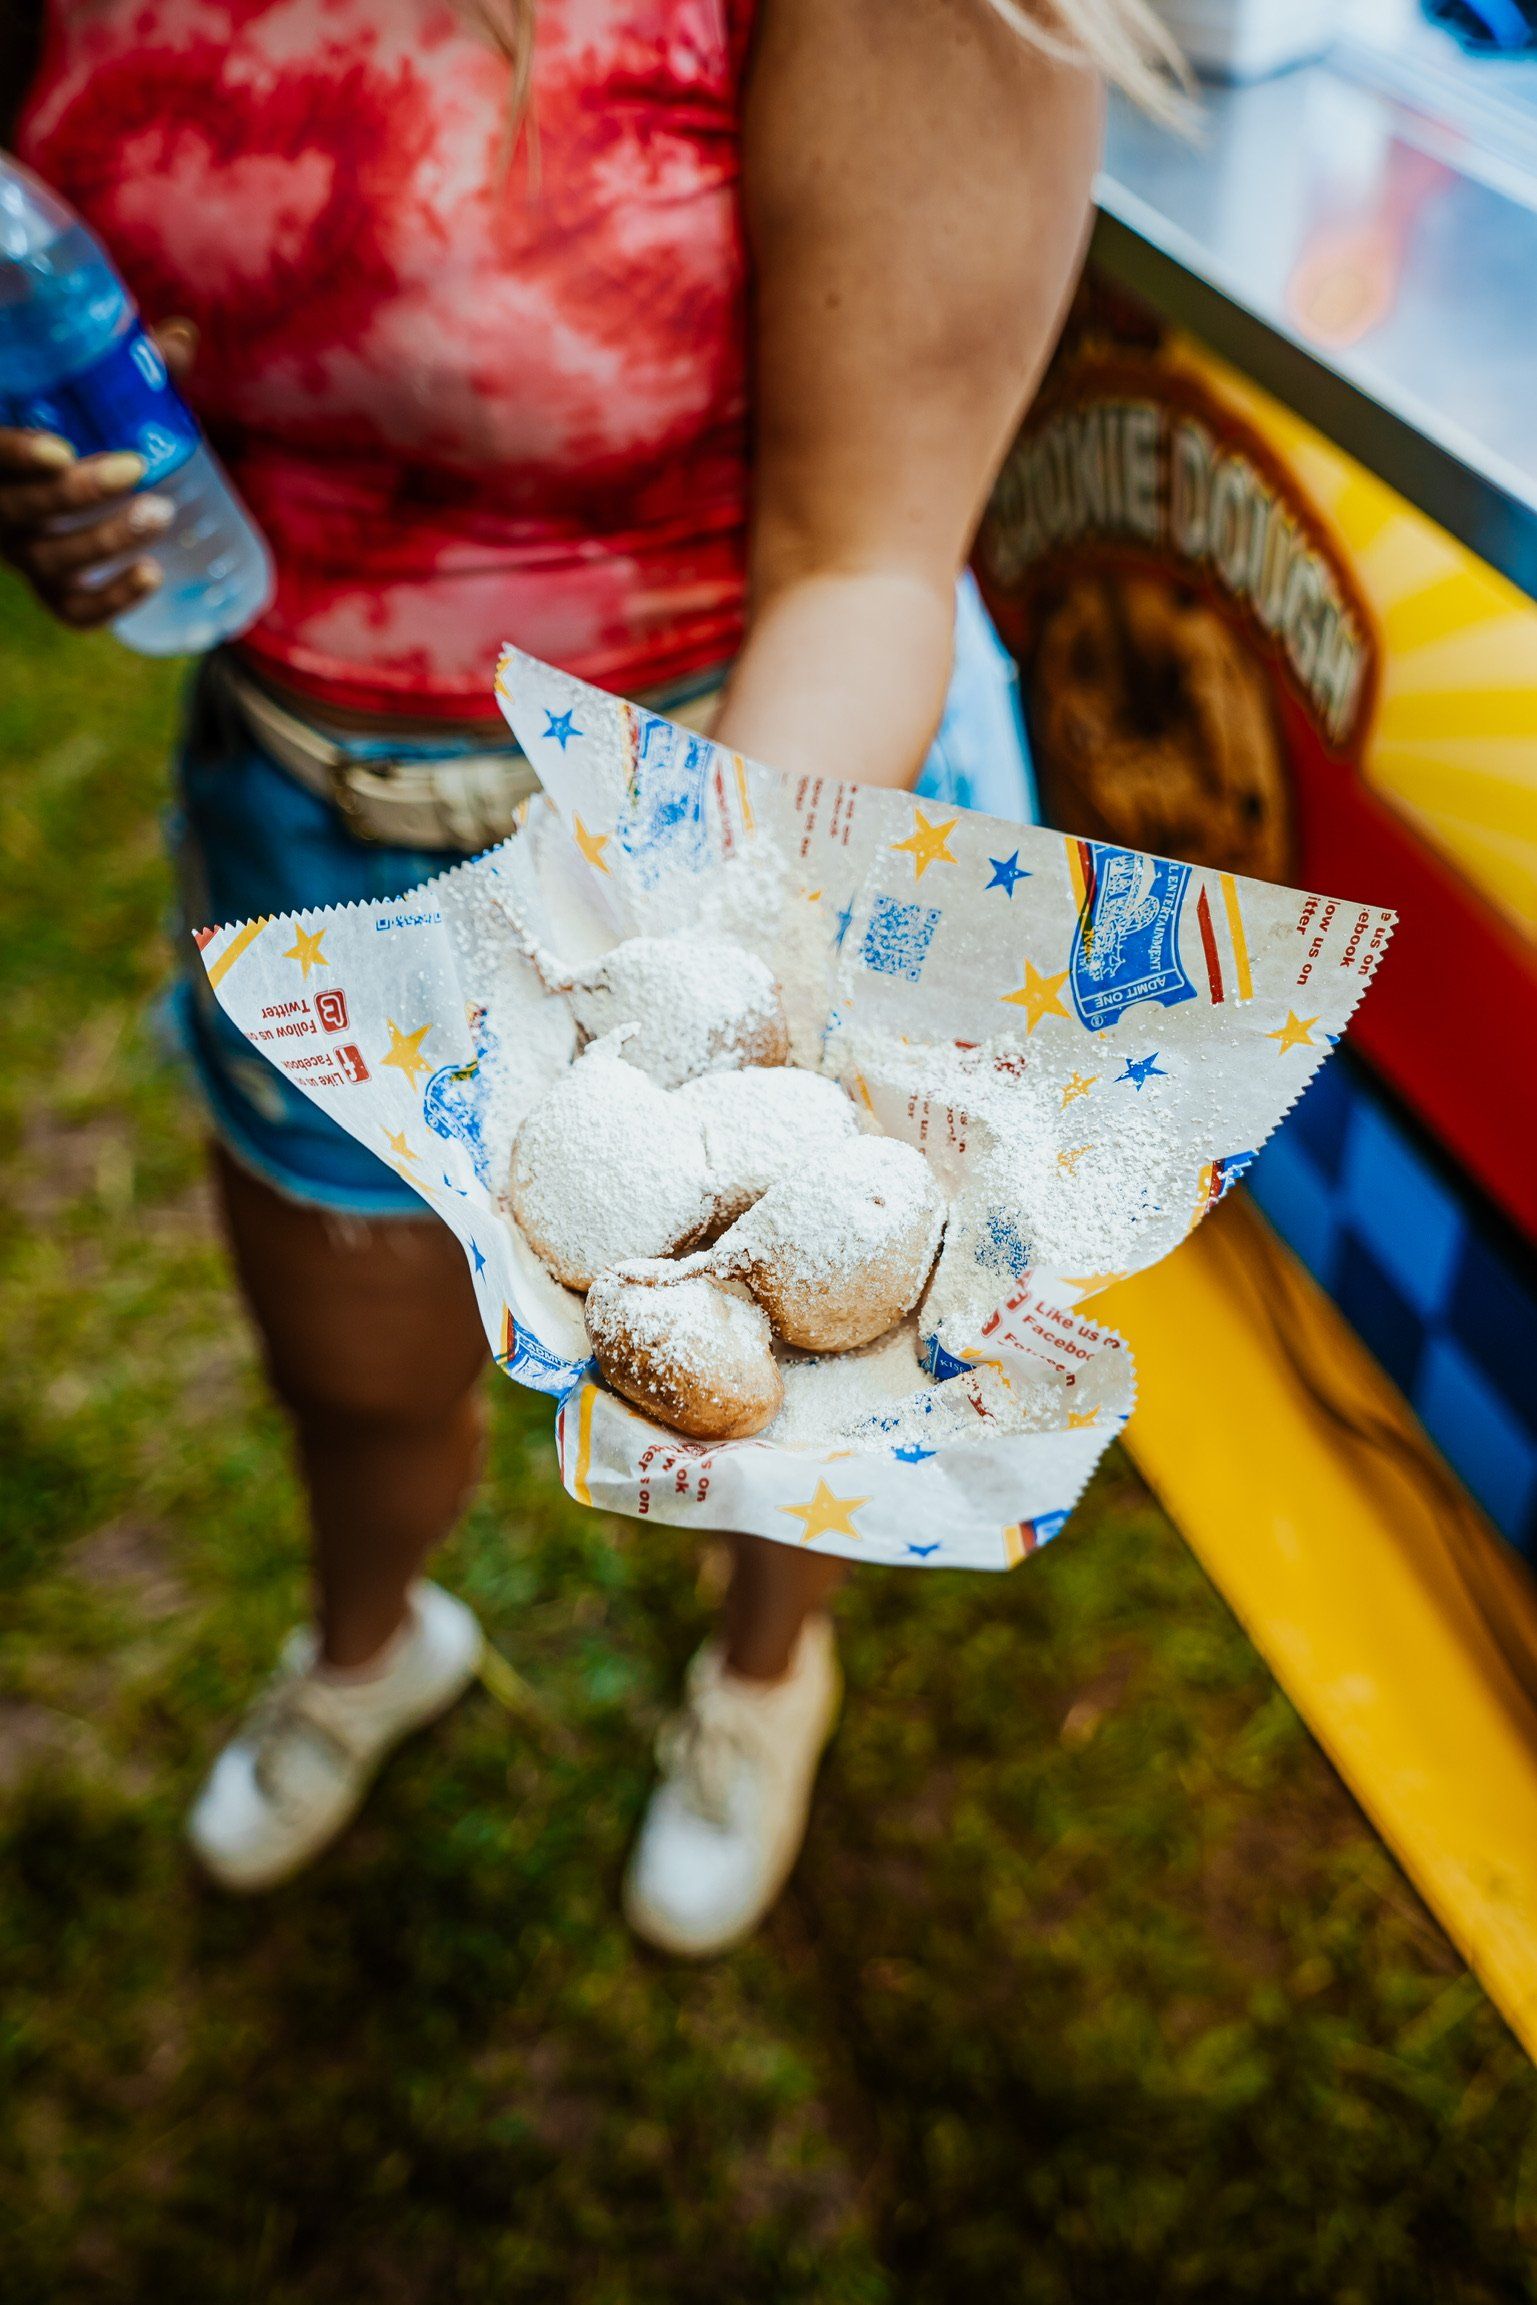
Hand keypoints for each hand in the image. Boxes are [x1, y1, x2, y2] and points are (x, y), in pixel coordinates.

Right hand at [0, 317, 197, 629]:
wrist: (41, 474)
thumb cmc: (57, 415)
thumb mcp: (74, 389)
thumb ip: (120, 365)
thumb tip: (181, 336)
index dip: (16, 454)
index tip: (62, 450)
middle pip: (22, 511)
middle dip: (80, 494)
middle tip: (138, 470)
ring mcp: (19, 551)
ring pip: (50, 562)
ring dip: (106, 542)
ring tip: (162, 513)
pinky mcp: (49, 584)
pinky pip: (72, 609)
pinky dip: (110, 601)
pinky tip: (151, 574)